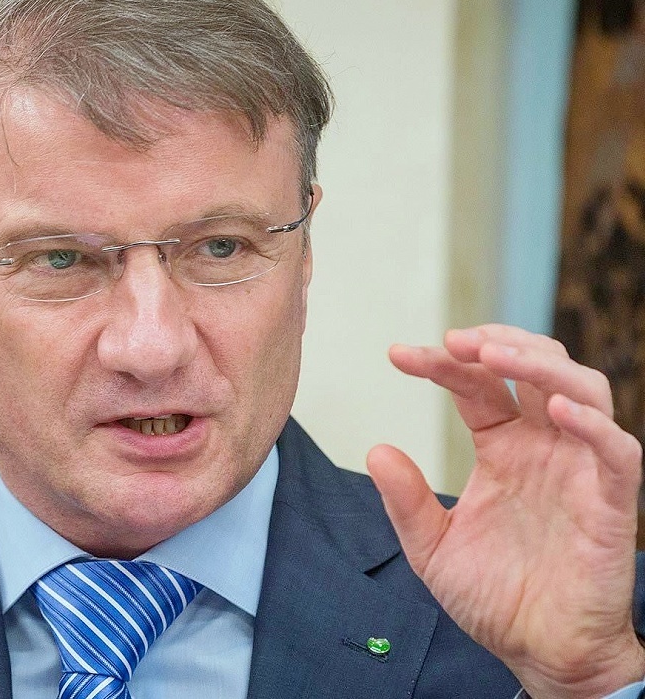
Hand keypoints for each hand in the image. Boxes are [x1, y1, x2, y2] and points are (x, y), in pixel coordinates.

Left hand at [367, 325, 643, 697]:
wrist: (539, 654)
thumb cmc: (492, 597)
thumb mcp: (432, 548)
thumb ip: (407, 501)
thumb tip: (375, 450)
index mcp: (503, 448)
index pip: (477, 386)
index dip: (442, 363)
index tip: (397, 355)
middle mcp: (543, 447)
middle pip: (534, 367)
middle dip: (497, 343)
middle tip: (455, 338)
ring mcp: (578, 469)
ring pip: (580, 389)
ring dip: (540, 364)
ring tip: (493, 355)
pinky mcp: (610, 502)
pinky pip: (616, 451)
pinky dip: (592, 424)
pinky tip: (555, 410)